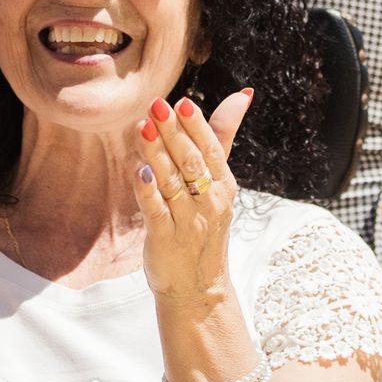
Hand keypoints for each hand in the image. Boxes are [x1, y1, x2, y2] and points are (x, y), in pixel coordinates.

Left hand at [132, 90, 251, 298]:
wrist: (198, 287)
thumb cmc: (205, 223)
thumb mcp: (219, 181)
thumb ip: (223, 136)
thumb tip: (243, 94)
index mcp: (223, 184)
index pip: (212, 149)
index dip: (197, 126)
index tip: (183, 102)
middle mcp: (209, 201)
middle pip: (191, 162)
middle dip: (173, 133)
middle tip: (157, 105)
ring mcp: (188, 221)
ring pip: (172, 182)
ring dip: (157, 154)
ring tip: (142, 127)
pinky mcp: (165, 239)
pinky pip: (156, 211)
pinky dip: (147, 191)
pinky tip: (138, 172)